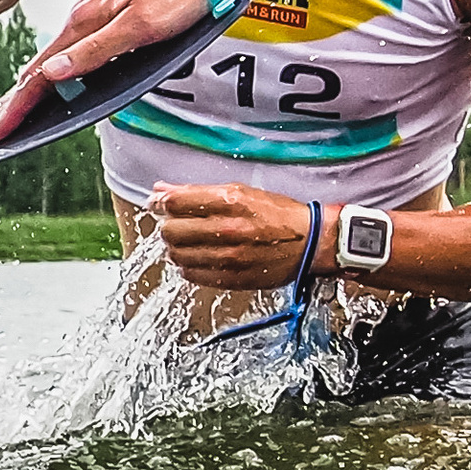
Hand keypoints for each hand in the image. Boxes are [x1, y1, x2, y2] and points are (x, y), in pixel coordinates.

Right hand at [0, 0, 210, 138]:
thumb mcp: (141, 26)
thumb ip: (97, 51)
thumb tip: (51, 75)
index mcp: (85, 23)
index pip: (39, 75)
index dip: (16, 108)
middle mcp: (84, 18)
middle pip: (40, 68)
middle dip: (15, 102)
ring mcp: (98, 15)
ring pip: (56, 57)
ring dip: (34, 87)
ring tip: (15, 111)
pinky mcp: (113, 13)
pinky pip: (75, 48)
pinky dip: (58, 70)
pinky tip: (59, 78)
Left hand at [152, 184, 330, 290]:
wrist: (311, 243)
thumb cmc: (280, 215)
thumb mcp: (243, 192)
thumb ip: (200, 192)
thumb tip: (162, 191)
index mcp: (232, 202)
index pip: (176, 202)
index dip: (161, 202)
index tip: (159, 203)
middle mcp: (228, 230)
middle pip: (171, 230)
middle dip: (169, 225)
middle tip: (178, 223)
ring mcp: (228, 257)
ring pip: (177, 255)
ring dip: (178, 247)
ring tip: (190, 241)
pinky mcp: (230, 278)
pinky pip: (191, 274)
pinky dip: (190, 265)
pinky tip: (201, 256)